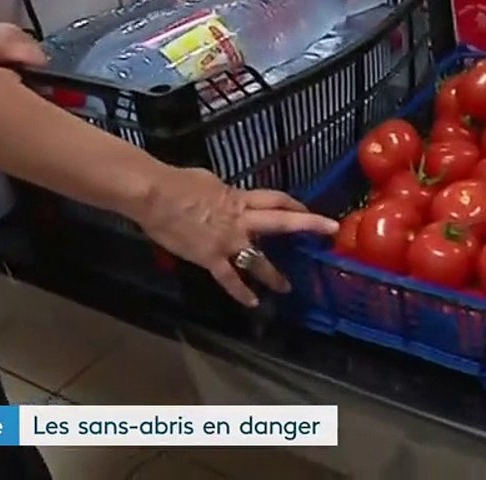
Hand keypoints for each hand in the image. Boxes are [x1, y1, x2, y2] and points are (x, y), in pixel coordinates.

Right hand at [132, 166, 338, 306]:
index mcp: (241, 199)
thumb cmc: (179, 183)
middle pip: (282, 221)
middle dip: (308, 224)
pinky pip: (229, 278)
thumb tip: (225, 196)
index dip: (294, 204)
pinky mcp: (210, 258)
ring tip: (287, 288)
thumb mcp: (210, 182)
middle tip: (330, 230)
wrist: (155, 194)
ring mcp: (228, 241)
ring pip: (258, 259)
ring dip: (274, 275)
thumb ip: (224, 193)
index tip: (307, 209)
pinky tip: (252, 302)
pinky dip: (240, 292)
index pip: (275, 200)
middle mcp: (241, 220)